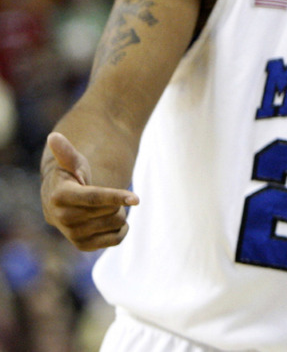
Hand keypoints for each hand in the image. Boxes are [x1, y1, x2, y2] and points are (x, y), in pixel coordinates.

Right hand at [41, 132, 138, 250]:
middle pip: (109, 211)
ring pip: (115, 224)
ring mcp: (71, 235)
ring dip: (118, 213)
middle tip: (107, 195)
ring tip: (104, 207)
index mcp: (59, 196)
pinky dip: (121, 229)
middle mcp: (61, 218)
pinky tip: (113, 221)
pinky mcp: (83, 246)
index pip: (93, 198)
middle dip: (116, 201)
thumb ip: (66, 151)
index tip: (137, 198)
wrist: (64, 200)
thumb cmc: (72, 176)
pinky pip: (116, 240)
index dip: (116, 197)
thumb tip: (53, 136)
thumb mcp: (72, 161)